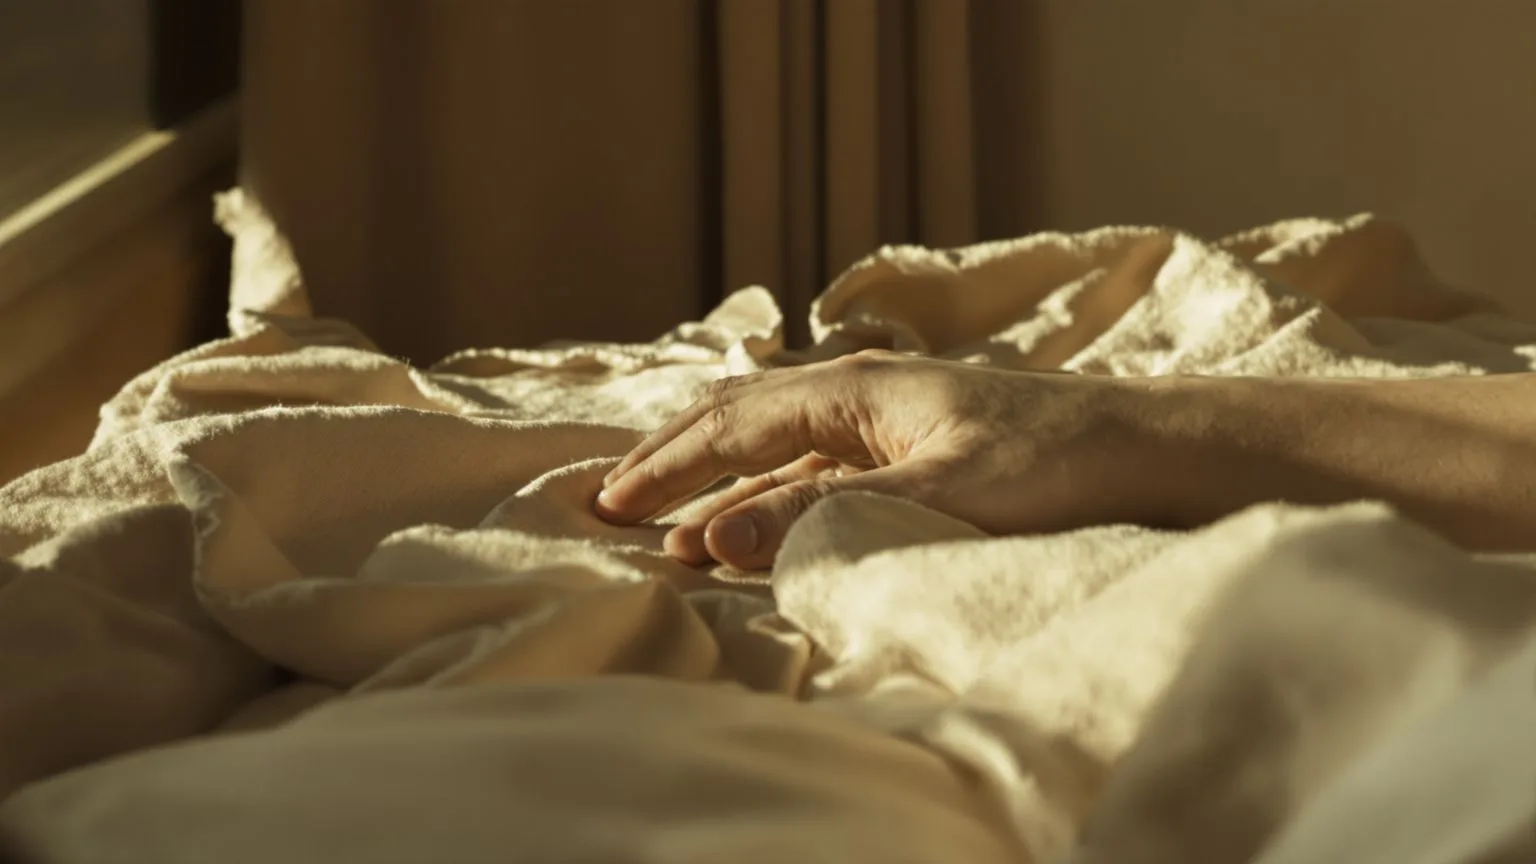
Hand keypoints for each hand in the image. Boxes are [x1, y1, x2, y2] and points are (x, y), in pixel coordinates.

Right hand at [594, 350, 1148, 568]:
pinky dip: (770, 497)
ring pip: (775, 449)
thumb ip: (826, 514)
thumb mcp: (940, 493)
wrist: (1150, 449)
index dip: (669, 467)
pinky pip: (816, 472)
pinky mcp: (913, 452)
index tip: (610, 505)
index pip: (736, 427)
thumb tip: (718, 539)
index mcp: (857, 389)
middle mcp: (862, 395)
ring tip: (667, 522)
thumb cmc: (1056, 463)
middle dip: (675, 461)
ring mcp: (887, 422)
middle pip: (742, 422)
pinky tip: (755, 525)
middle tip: (613, 501)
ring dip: (719, 485)